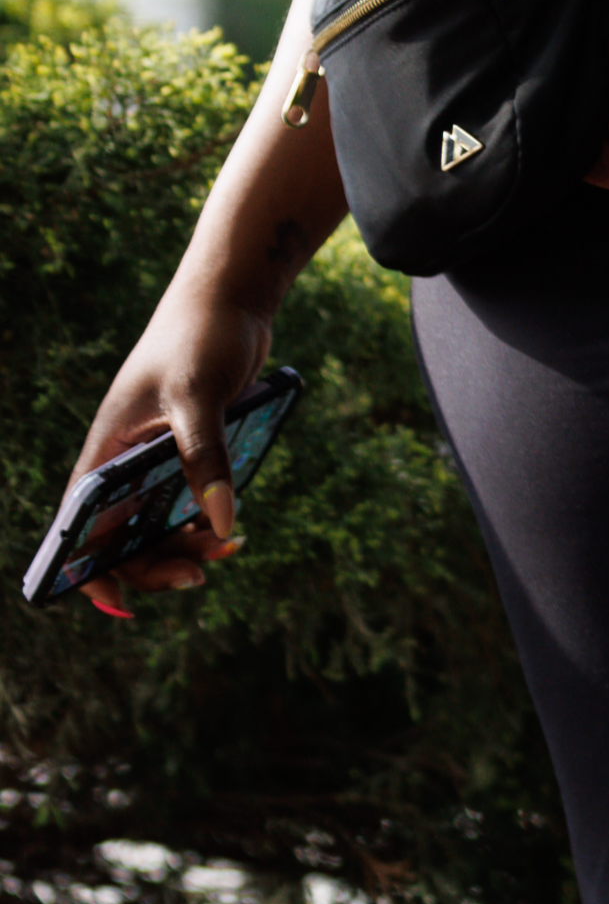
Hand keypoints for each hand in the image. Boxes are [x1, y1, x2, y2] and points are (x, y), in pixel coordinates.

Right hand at [63, 275, 275, 610]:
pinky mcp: (191, 453)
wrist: (230, 302)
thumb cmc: (198, 339)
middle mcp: (124, 464)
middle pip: (124, 537)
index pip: (79, 527)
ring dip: (188, 545)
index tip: (121, 602)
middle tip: (202, 573)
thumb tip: (221, 522)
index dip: (88, 570)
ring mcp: (157, 461)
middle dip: (157, 564)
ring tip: (229, 546)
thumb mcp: (198, 400)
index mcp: (104, 454)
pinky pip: (191, 503)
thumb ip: (205, 459)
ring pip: (160, 525)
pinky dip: (208, 521)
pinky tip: (234, 529)